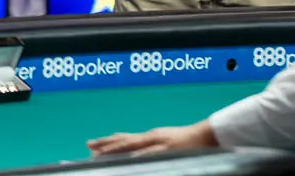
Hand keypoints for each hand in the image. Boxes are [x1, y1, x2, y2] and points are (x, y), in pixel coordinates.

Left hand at [88, 121, 216, 155]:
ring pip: (132, 145)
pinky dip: (137, 155)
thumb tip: (137, 158)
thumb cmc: (188, 144)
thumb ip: (152, 149)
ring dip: (115, 149)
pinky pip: (148, 153)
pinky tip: (127, 158)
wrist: (206, 136)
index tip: (93, 144)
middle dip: (105, 144)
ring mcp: (158, 142)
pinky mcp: (166, 149)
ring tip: (99, 153)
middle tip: (88, 146)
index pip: (125, 138)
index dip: (109, 141)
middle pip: (124, 140)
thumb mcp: (166, 145)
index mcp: (151, 137)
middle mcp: (151, 137)